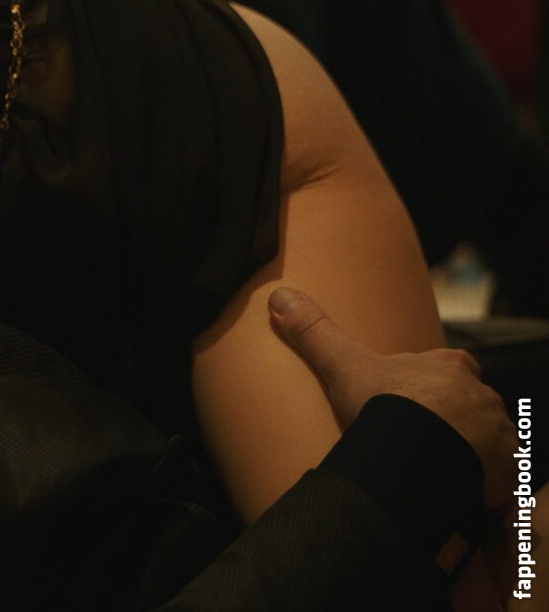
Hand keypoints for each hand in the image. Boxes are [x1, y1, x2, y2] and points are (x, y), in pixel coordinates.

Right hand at [268, 286, 510, 506]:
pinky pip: (500, 476)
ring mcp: (499, 433)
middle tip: (420, 441)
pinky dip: (483, 483)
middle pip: (471, 405)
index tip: (415, 401)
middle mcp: (482, 395)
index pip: (452, 367)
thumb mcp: (344, 367)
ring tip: (434, 473)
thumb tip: (278, 294)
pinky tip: (455, 493)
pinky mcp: (508, 470)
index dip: (433, 384)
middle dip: (453, 421)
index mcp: (449, 367)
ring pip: (487, 440)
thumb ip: (315, 332)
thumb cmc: (388, 408)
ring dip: (469, 453)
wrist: (425, 454)